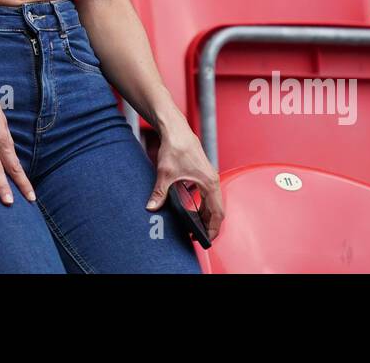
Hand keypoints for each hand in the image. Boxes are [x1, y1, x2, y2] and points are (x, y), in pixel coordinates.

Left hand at [146, 117, 223, 241]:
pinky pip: (207, 195)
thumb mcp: (165, 173)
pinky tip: (190, 210)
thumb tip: (151, 207)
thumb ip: (160, 192)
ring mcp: (208, 177)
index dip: (213, 229)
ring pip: (212, 202)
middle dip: (208, 225)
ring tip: (193, 227)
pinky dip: (202, 205)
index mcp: (209, 183)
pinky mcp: (202, 173)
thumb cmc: (175, 147)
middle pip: (217, 210)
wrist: (175, 129)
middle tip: (196, 237)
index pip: (217, 213)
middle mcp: (212, 180)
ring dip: (205, 215)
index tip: (205, 240)